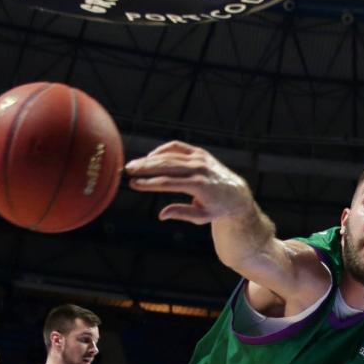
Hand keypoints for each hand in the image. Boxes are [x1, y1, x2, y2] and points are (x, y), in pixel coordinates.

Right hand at [126, 142, 252, 224]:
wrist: (236, 194)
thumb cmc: (216, 208)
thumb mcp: (201, 216)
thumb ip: (181, 213)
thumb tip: (161, 215)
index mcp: (199, 185)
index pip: (168, 183)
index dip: (149, 184)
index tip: (134, 184)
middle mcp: (199, 169)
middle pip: (165, 166)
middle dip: (145, 168)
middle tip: (128, 170)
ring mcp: (199, 158)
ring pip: (169, 155)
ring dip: (149, 159)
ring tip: (134, 165)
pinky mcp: (199, 152)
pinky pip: (177, 147)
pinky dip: (162, 150)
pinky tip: (150, 157)